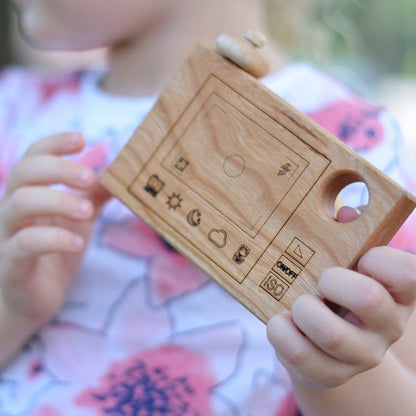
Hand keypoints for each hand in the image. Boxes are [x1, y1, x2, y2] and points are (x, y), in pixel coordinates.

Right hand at [0, 132, 110, 327]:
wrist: (34, 298)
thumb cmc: (57, 250)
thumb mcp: (81, 218)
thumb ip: (96, 194)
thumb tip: (119, 170)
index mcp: (30, 193)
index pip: (33, 157)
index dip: (53, 144)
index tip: (82, 138)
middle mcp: (12, 209)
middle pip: (23, 173)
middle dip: (58, 169)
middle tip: (89, 176)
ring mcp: (8, 236)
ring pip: (19, 204)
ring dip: (58, 201)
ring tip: (88, 211)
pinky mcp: (12, 265)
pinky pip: (25, 244)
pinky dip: (54, 238)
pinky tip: (77, 243)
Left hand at [267, 208, 415, 388]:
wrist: (323, 342)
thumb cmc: (334, 291)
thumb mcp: (345, 261)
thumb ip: (347, 233)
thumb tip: (346, 211)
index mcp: (397, 292)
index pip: (408, 272)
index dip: (379, 260)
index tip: (358, 258)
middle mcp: (388, 325)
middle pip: (368, 299)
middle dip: (332, 281)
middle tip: (319, 279)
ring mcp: (362, 355)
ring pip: (332, 335)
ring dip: (304, 311)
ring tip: (298, 304)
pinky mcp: (332, 374)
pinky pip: (302, 357)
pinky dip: (282, 334)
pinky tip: (280, 322)